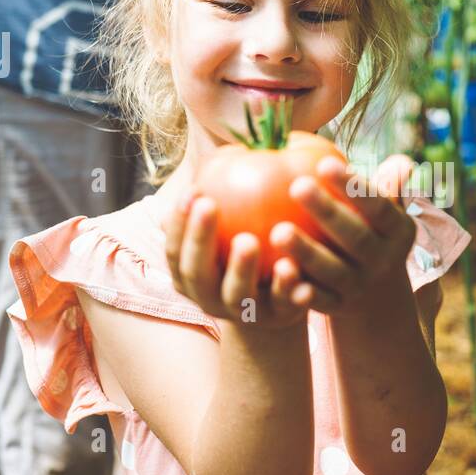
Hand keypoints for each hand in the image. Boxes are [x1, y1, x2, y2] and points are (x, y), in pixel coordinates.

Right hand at [164, 191, 311, 329]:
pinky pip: (283, 306)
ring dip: (242, 268)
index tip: (192, 190)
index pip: (175, 249)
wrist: (274, 306)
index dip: (179, 223)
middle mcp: (209, 297)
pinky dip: (290, 291)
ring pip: (237, 295)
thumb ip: (220, 203)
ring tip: (251, 240)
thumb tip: (222, 155)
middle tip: (211, 206)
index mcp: (189, 275)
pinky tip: (300, 273)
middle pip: (198, 272)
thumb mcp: (227, 232)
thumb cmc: (244, 252)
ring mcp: (241, 314)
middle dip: (200, 239)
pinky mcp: (276, 320)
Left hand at [270, 153, 417, 314]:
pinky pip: (320, 300)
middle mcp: (384, 261)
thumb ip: (387, 187)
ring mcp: (362, 287)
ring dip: (307, 252)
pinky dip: (304, 292)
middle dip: (327, 212)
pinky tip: (281, 274)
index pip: (379, 207)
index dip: (354, 187)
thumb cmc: (372, 232)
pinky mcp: (340, 307)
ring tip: (278, 231)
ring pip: (334, 271)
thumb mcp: (386, 214)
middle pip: (355, 237)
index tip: (325, 163)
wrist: (378, 294)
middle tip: (297, 186)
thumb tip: (402, 163)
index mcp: (398, 232)